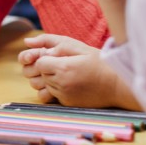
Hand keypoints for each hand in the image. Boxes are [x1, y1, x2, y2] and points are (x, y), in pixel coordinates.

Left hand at [18, 34, 141, 109]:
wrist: (118, 85)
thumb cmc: (100, 62)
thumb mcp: (77, 46)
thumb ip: (50, 41)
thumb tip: (27, 42)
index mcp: (63, 67)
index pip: (38, 62)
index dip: (46, 58)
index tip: (58, 57)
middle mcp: (61, 83)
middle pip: (38, 74)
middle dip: (46, 68)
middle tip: (62, 65)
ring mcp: (64, 95)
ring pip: (42, 86)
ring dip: (49, 79)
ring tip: (67, 74)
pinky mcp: (67, 103)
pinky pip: (50, 96)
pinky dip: (55, 89)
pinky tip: (69, 84)